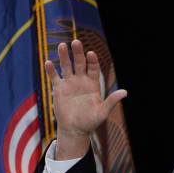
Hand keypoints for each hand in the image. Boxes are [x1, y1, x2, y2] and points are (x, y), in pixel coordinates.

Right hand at [45, 39, 126, 158]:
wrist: (75, 130)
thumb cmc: (90, 122)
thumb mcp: (102, 112)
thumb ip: (112, 101)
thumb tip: (125, 92)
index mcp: (92, 84)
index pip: (93, 68)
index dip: (92, 60)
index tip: (91, 54)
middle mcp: (81, 81)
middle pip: (79, 63)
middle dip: (78, 53)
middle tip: (76, 42)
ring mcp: (69, 83)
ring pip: (66, 66)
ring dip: (64, 56)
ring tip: (62, 45)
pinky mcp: (59, 88)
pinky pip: (54, 77)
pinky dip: (51, 70)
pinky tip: (48, 63)